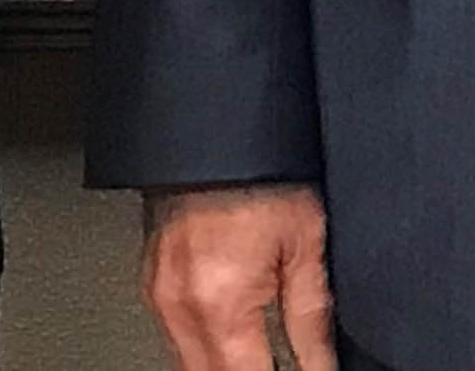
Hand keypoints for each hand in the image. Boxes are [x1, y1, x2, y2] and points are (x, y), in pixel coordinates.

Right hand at [144, 184, 333, 370]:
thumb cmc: (262, 170)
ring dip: (225, 366)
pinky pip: (177, 338)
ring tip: (260, 353)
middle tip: (281, 361)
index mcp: (220, 303)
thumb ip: (312, 317)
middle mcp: (180, 307)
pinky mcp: (152, 282)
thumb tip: (322, 365)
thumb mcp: (305, 243)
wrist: (216, 126)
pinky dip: (207, 346)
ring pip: (190, 366)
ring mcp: (160, 296)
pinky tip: (234, 338)